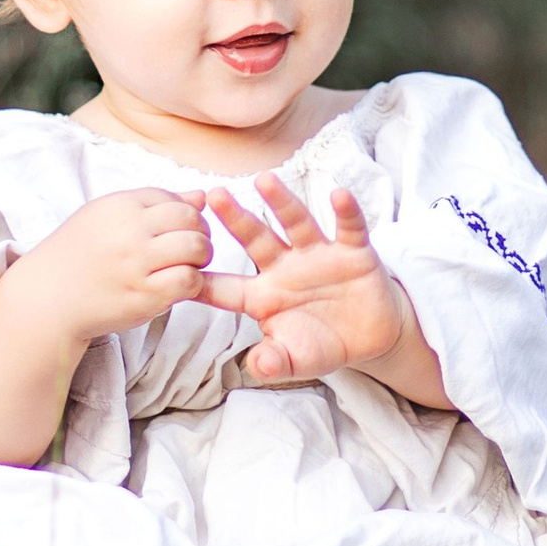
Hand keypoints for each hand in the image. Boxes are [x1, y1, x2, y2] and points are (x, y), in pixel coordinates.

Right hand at [22, 186, 213, 345]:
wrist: (48, 296)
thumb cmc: (81, 254)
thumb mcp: (108, 216)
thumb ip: (154, 204)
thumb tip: (202, 196)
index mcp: (120, 206)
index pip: (173, 198)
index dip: (185, 214)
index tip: (179, 230)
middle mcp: (129, 231)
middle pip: (190, 220)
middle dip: (200, 233)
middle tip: (192, 248)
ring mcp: (137, 264)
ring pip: (196, 248)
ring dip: (201, 258)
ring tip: (188, 265)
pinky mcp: (144, 296)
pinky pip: (189, 281)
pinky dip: (193, 283)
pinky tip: (178, 286)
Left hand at [204, 179, 444, 402]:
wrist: (370, 336)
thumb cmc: (323, 343)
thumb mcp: (297, 361)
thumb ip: (275, 363)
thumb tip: (259, 365)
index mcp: (264, 296)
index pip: (226, 288)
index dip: (202, 281)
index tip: (176, 264)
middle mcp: (285, 267)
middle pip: (256, 240)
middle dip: (235, 219)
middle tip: (214, 195)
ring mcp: (318, 255)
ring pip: (296, 223)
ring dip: (282, 202)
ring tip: (265, 180)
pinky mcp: (353, 252)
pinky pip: (348, 228)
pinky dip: (346, 212)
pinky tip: (338, 195)